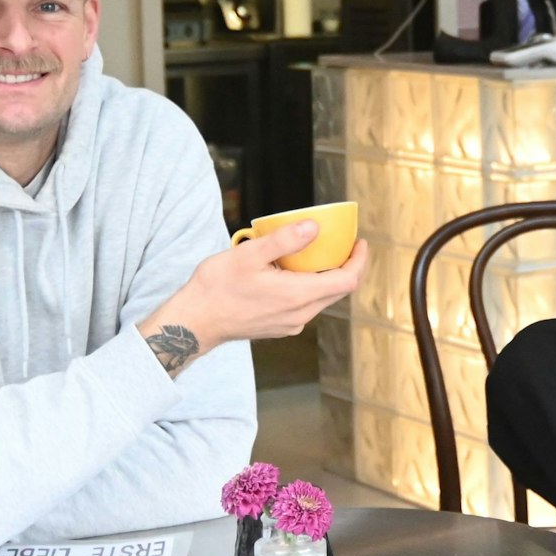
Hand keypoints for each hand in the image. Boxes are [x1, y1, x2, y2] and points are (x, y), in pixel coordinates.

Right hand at [144, 221, 366, 353]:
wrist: (195, 322)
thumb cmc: (217, 287)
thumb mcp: (249, 255)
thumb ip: (284, 241)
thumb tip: (314, 227)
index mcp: (298, 295)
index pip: (346, 280)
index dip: (359, 261)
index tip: (360, 243)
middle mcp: (299, 314)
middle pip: (338, 290)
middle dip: (346, 266)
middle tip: (342, 244)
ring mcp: (290, 324)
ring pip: (321, 298)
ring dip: (325, 277)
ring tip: (316, 254)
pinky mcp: (279, 327)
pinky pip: (305, 306)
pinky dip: (308, 287)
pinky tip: (292, 273)